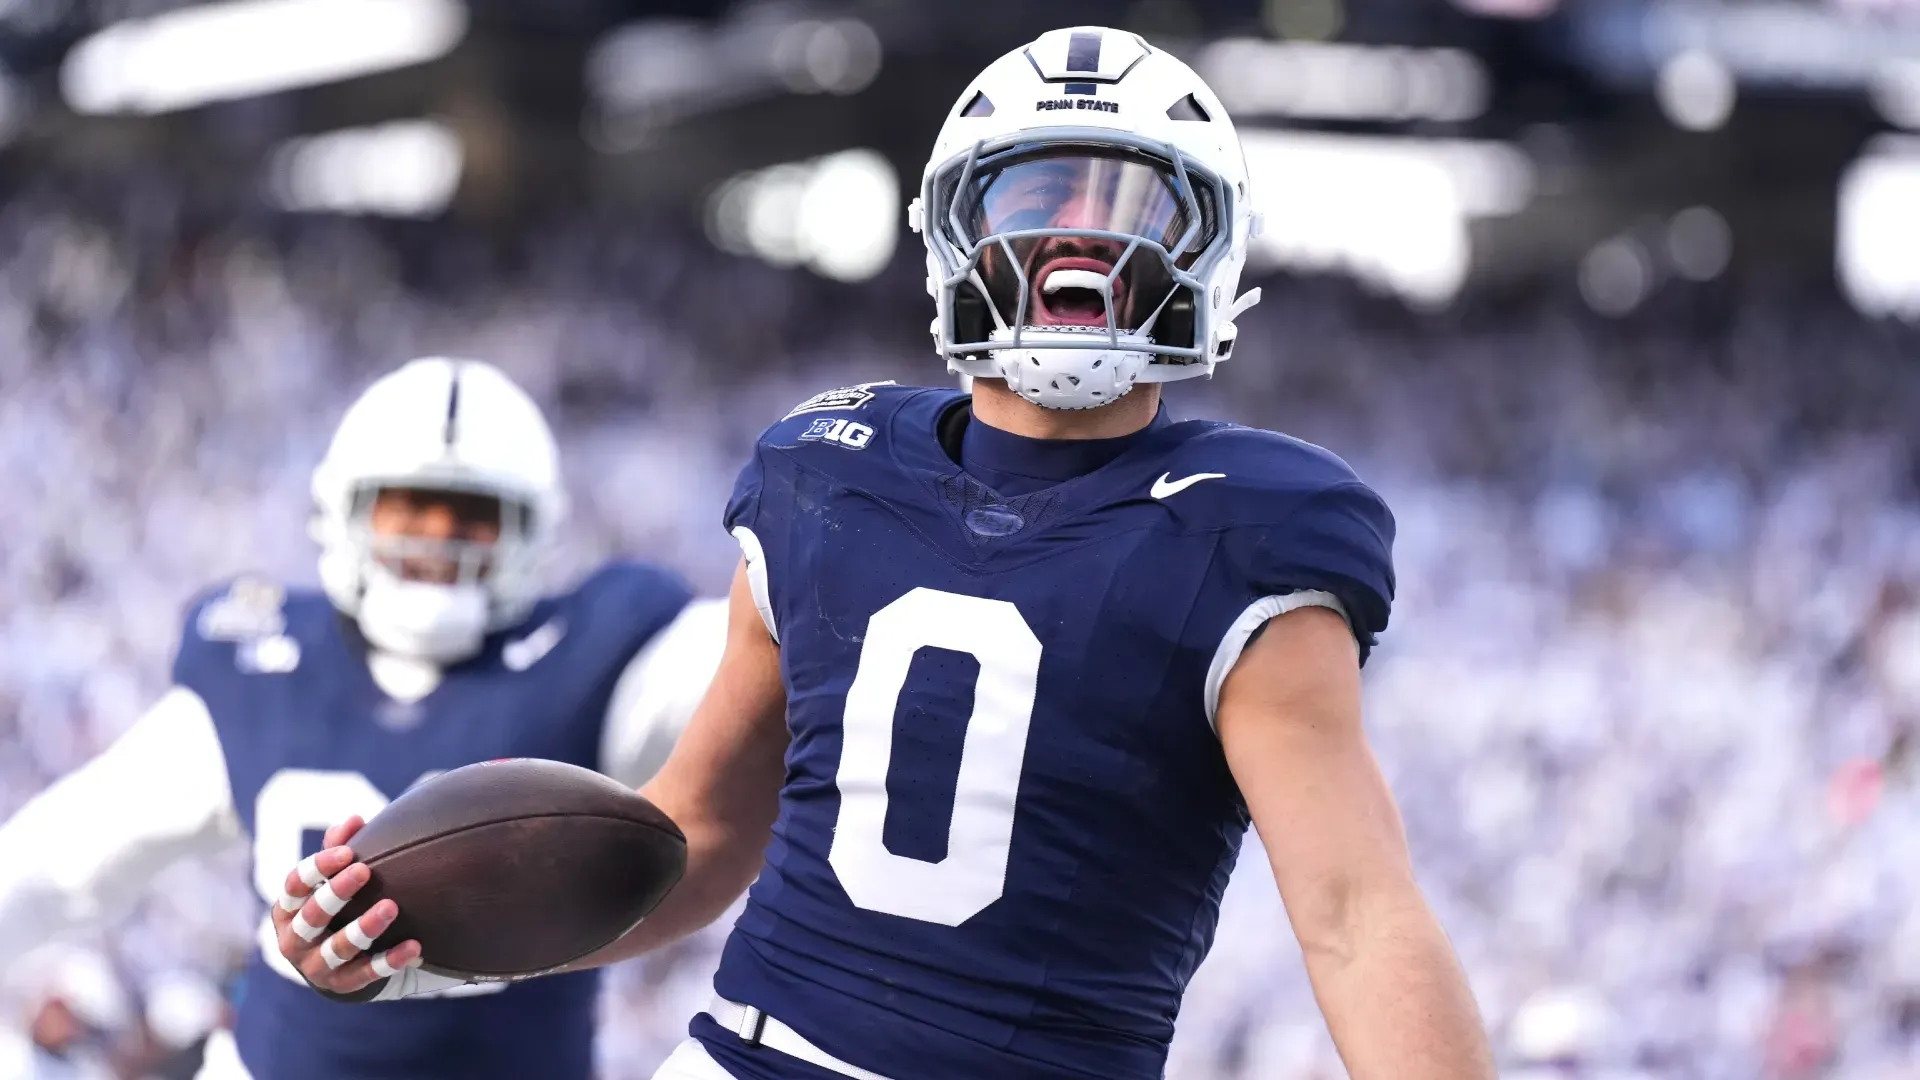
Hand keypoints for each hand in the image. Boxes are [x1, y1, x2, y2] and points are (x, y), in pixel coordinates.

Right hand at [270, 817, 422, 997]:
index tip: (349, 851)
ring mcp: (314, 966)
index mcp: (287, 909)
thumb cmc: (333, 907)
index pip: (294, 885)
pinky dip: (389, 961)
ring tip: (391, 907)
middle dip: (337, 892)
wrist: (335, 961)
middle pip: (312, 915)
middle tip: (364, 870)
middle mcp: (293, 939)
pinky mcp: (341, 984)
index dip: (319, 867)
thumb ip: (339, 848)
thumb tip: (354, 819)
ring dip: (364, 927)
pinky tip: (413, 947)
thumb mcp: (331, 879)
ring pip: (338, 948)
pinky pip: (365, 974)